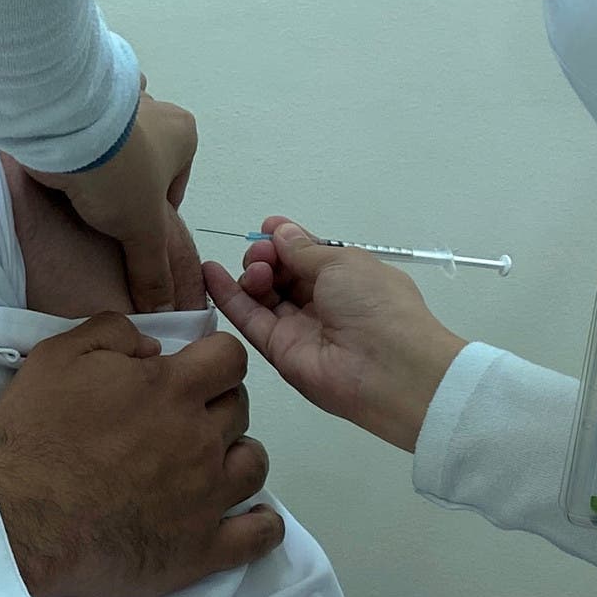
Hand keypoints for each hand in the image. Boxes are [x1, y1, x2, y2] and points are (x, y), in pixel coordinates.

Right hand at [0, 314, 282, 596]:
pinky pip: (259, 535)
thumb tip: (154, 345)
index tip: (193, 371)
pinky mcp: (202, 549)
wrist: (20, 518)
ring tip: (210, 465)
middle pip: (240, 409)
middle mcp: (200, 438)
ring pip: (255, 464)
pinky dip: (263, 525)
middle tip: (184, 419)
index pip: (230, 358)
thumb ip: (112, 333)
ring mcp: (207, 496)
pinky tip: (251, 518)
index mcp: (172, 389)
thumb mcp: (58, 355)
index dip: (215, 359)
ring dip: (238, 457)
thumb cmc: (35, 434)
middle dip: (218, 405)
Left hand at [24, 88, 201, 313]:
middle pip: (144, 162)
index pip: (174, 185)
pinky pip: (81, 132)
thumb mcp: (144, 231)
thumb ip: (154, 271)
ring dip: (99, 161)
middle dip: (126, 184)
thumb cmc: (121, 172)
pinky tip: (62, 171)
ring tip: (80, 194)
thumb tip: (163, 311)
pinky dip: (73, 148)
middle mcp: (153, 110)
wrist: (64, 128)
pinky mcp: (78, 105)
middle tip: (105, 212)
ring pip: (112, 142)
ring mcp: (114, 104)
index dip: (155, 214)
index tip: (133, 232)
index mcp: (182, 134)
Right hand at [205, 217, 467, 452]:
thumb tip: (279, 232)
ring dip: (252, 273)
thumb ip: (303, 249)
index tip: (267, 228)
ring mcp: (299, 328)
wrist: (387, 368)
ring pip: (264, 295)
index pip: (307, 255)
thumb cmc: (374, 304)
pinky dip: (228, 295)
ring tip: (255, 269)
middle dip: (267, 256)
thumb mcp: (343, 262)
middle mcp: (322, 302)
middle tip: (263, 254)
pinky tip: (209, 271)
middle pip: (282, 273)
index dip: (285, 240)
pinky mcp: (278, 350)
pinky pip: (250, 319)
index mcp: (346, 277)